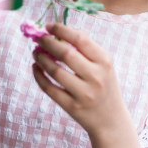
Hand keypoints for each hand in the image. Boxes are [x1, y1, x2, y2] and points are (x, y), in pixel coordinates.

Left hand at [31, 22, 129, 138]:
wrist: (111, 120)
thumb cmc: (104, 86)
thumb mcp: (104, 65)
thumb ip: (86, 48)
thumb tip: (59, 31)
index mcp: (104, 61)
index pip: (80, 39)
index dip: (61, 30)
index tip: (49, 26)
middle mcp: (96, 77)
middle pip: (66, 53)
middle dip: (48, 42)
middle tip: (38, 38)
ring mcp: (83, 93)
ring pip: (55, 71)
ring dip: (41, 58)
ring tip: (36, 52)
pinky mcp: (72, 106)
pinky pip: (49, 88)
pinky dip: (39, 76)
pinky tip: (36, 67)